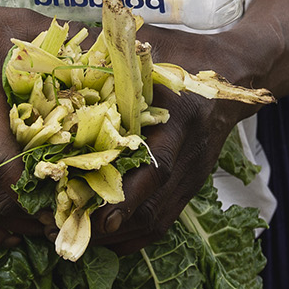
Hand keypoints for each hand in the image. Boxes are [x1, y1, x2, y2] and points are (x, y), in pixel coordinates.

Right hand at [0, 0, 51, 246]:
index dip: (38, 189)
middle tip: (73, 219)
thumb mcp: (17, 26)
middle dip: (35, 214)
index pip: (2, 160)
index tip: (75, 197)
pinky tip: (12, 236)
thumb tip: (118, 52)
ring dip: (17, 225)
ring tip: (53, 228)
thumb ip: (62, 42)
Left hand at [89, 28, 250, 254]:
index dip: (127, 195)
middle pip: (155, 205)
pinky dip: (135, 235)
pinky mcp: (194, 183)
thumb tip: (53, 55)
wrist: (235, 73)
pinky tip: (106, 237)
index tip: (95, 215)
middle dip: (112, 225)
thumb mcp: (150, 50)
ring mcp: (196, 172)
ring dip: (120, 236)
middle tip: (68, 231)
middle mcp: (192, 151)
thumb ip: (109, 55)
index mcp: (182, 116)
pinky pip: (166, 220)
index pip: (157, 167)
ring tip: (79, 238)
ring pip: (159, 220)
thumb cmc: (182, 55)